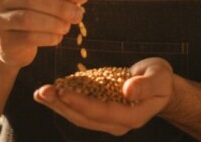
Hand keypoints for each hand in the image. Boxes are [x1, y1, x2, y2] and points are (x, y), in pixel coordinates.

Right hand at [0, 0, 88, 67]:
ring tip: (68, 27)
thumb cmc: (32, 16)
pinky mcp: (3, 41)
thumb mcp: (46, 1)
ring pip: (28, 18)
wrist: (9, 45)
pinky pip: (28, 37)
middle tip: (78, 15)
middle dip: (60, 6)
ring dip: (54, 22)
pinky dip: (48, 37)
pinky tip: (58, 38)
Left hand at [33, 57, 174, 135]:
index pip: (101, 112)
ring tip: (40, 93)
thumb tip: (129, 91)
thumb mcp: (159, 77)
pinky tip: (48, 93)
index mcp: (132, 116)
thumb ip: (146, 85)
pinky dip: (63, 102)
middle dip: (61, 105)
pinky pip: (79, 110)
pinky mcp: (100, 112)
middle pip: (85, 118)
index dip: (80, 102)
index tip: (62, 90)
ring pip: (78, 116)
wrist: (160, 86)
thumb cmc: (160, 78)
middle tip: (42, 91)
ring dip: (57, 105)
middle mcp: (117, 123)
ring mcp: (108, 120)